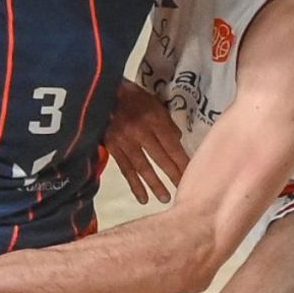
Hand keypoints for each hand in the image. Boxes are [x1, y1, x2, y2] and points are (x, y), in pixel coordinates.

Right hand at [104, 80, 188, 204]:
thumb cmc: (131, 96)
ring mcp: (125, 142)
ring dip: (155, 185)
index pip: (172, 145)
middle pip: (161, 158)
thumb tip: (178, 140)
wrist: (100, 93)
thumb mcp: (153, 102)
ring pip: (143, 168)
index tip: (193, 174)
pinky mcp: (113, 149)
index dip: (183, 161)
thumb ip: (166, 122)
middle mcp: (141, 132)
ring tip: (165, 198)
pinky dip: (135, 185)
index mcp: (154, 119)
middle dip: (173, 175)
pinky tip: (142, 198)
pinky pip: (126, 170)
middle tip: (184, 191)